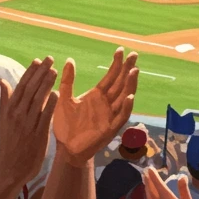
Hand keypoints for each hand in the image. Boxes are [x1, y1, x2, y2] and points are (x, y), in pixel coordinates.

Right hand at [0, 58, 57, 186]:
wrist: (11, 166)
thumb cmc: (9, 142)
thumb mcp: (3, 119)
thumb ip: (5, 99)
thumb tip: (2, 80)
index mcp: (9, 109)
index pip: (21, 86)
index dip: (30, 72)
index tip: (38, 60)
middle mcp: (18, 115)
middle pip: (30, 90)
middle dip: (40, 73)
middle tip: (50, 59)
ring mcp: (28, 124)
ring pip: (38, 100)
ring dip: (46, 84)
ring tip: (54, 71)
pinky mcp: (38, 134)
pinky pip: (45, 116)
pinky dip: (50, 104)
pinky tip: (57, 93)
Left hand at [53, 48, 138, 163]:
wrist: (65, 148)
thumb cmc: (65, 125)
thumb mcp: (64, 99)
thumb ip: (67, 81)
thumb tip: (69, 60)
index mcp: (97, 95)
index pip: (111, 76)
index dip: (116, 64)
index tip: (121, 50)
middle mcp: (107, 104)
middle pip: (121, 83)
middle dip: (127, 69)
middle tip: (134, 54)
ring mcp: (110, 116)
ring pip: (124, 97)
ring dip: (130, 85)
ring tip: (133, 71)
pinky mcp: (110, 129)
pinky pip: (121, 117)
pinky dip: (126, 107)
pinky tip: (129, 97)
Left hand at [144, 168, 194, 198]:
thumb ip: (183, 190)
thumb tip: (182, 176)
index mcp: (166, 197)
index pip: (157, 183)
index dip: (153, 175)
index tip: (149, 167)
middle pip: (150, 187)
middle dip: (148, 178)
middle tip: (145, 170)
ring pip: (147, 193)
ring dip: (146, 185)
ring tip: (145, 178)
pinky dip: (147, 193)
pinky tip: (147, 193)